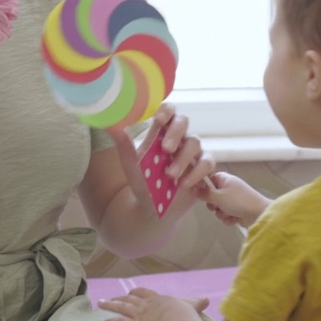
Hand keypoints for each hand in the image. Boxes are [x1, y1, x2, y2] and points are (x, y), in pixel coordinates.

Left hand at [99, 287, 209, 320]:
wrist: (177, 318)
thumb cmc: (184, 313)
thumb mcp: (192, 304)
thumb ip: (198, 303)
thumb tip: (208, 300)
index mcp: (157, 299)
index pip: (144, 293)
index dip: (136, 293)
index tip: (130, 292)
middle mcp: (145, 304)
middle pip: (128, 299)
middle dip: (119, 297)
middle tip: (110, 297)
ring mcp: (139, 314)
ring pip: (121, 308)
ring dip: (109, 305)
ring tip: (100, 303)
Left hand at [109, 104, 215, 218]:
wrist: (153, 210)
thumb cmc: (143, 182)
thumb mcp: (131, 165)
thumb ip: (124, 145)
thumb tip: (112, 125)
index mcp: (160, 133)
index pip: (167, 111)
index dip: (166, 110)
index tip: (158, 120)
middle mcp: (178, 139)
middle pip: (184, 121)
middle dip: (176, 132)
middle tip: (166, 149)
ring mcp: (192, 153)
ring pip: (195, 143)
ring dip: (182, 158)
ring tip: (169, 175)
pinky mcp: (202, 170)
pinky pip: (207, 163)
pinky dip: (197, 173)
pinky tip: (184, 184)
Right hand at [192, 172, 269, 228]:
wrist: (259, 213)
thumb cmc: (238, 201)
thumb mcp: (218, 196)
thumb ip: (204, 194)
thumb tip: (191, 188)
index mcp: (224, 179)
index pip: (208, 181)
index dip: (204, 189)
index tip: (202, 195)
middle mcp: (228, 188)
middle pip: (211, 196)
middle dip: (214, 205)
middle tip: (218, 205)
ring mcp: (232, 199)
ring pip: (218, 208)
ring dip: (221, 213)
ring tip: (229, 213)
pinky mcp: (236, 210)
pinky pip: (225, 215)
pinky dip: (228, 218)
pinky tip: (235, 218)